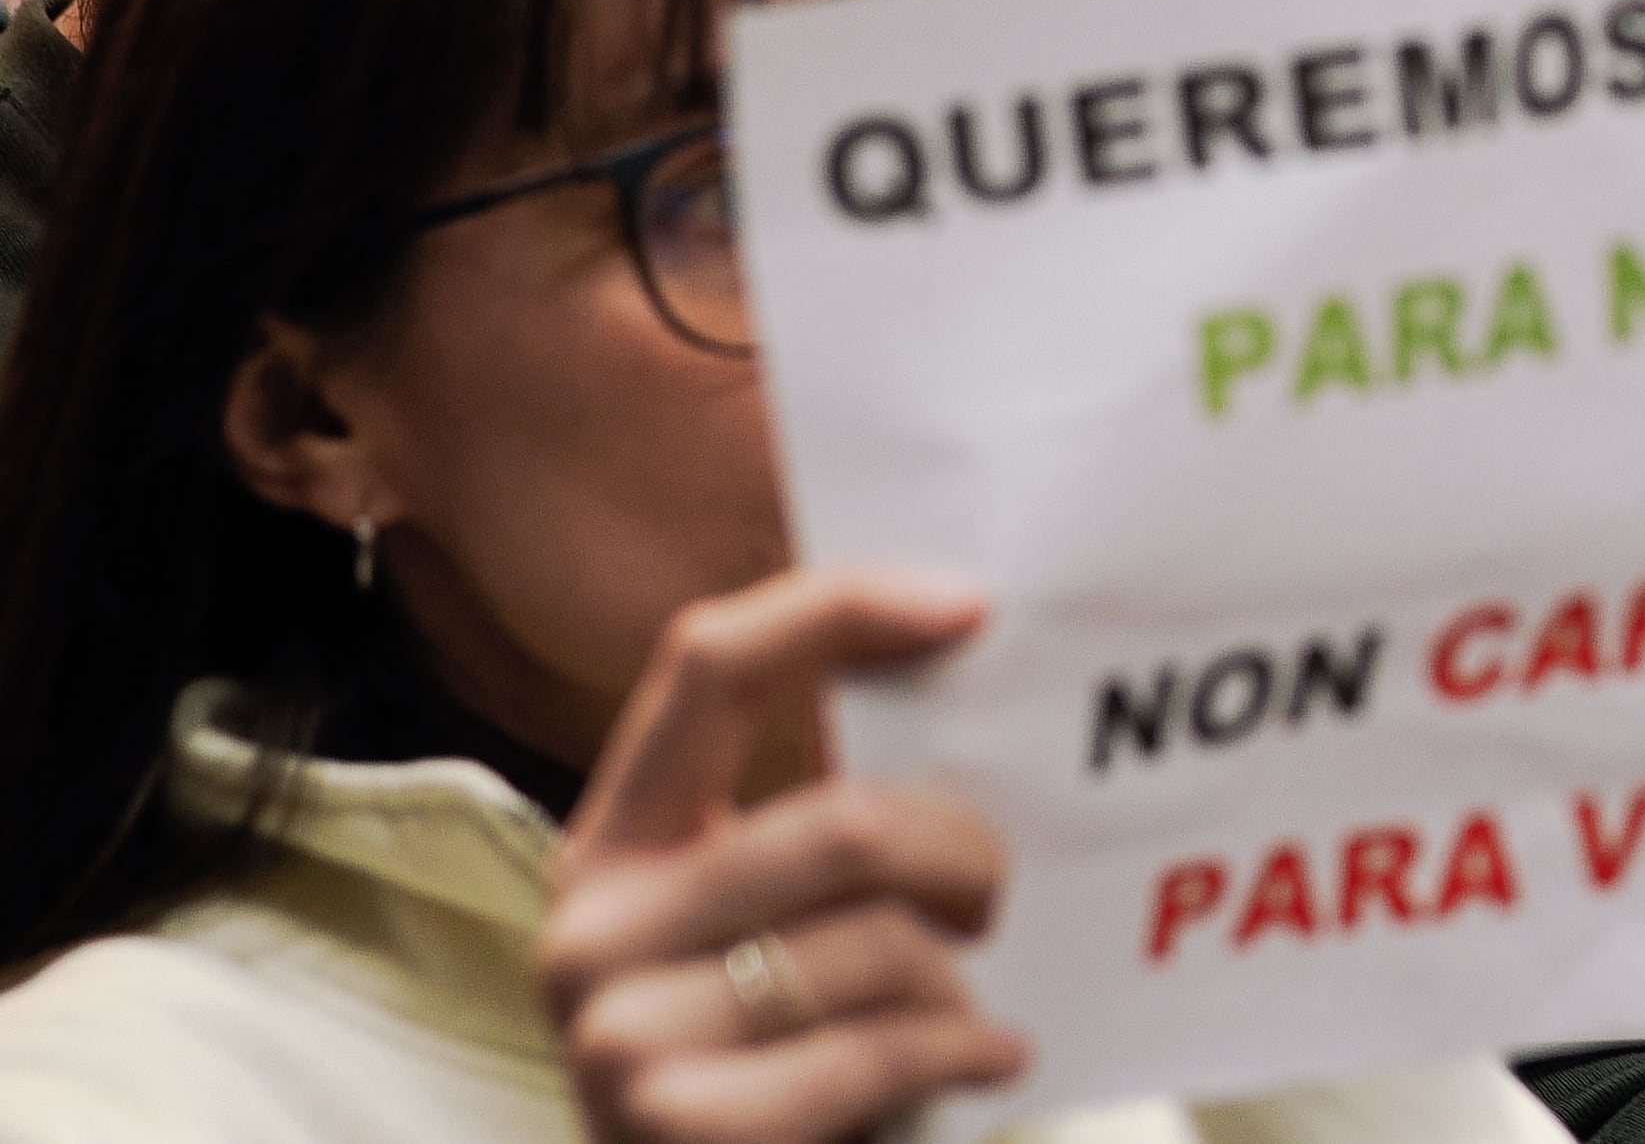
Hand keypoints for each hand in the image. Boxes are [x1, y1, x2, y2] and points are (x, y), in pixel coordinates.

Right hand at [538, 568, 1025, 1143]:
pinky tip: (992, 1054)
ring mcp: (614, 1034)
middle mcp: (590, 926)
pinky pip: (877, 1048)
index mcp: (615, 841)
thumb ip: (832, 828)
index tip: (972, 607)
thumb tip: (974, 670)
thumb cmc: (777, 1054)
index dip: (840, 609)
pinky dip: (964, 1049)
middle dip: (968, 857)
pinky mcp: (668, 1126)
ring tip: (972, 1002)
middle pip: (844, 823)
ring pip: (880, 943)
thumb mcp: (778, 920)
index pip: (709, 664)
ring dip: (964, 979)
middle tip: (1001, 898)